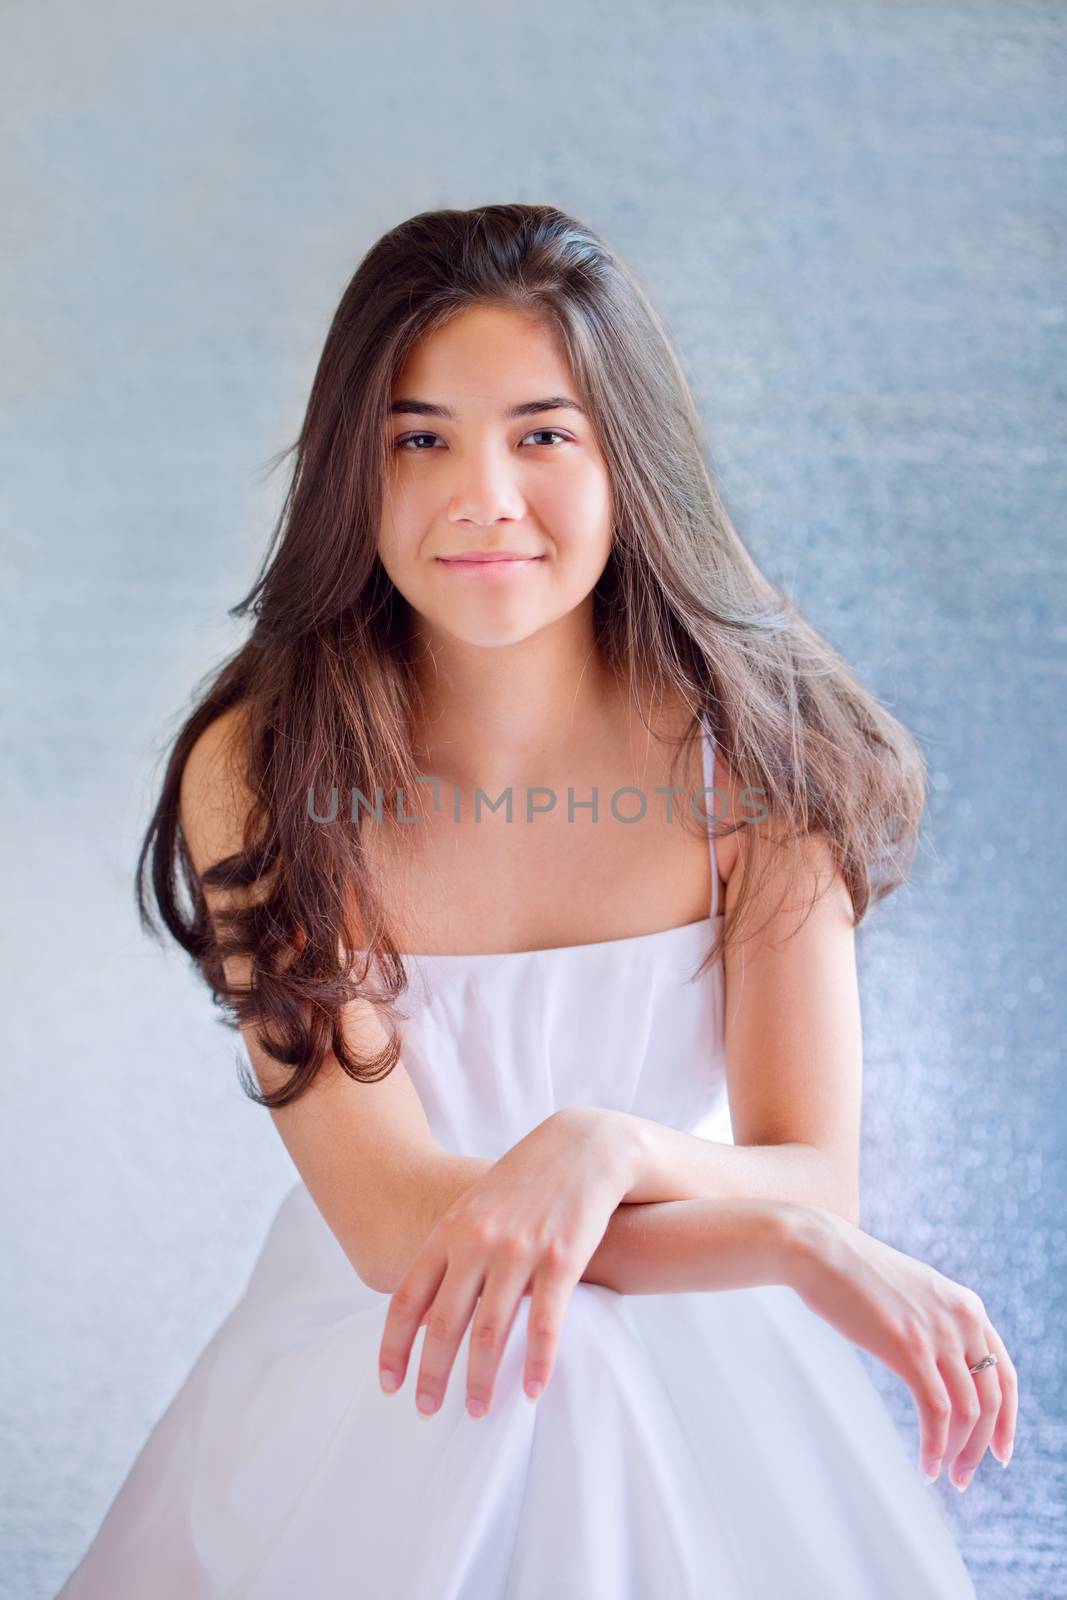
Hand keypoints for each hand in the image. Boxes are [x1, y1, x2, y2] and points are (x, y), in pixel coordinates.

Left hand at [377, 1107, 632, 1418]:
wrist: (585, 1145)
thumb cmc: (527, 1181)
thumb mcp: (477, 1207)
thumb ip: (449, 1253)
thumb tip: (423, 1314)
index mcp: (450, 1230)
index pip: (406, 1298)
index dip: (394, 1347)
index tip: (388, 1385)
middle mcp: (477, 1241)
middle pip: (443, 1323)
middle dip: (432, 1375)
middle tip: (428, 1412)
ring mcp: (519, 1250)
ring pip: (489, 1331)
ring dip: (480, 1379)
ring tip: (477, 1410)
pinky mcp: (561, 1258)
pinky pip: (543, 1324)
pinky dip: (536, 1363)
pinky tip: (531, 1391)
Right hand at [788, 1208, 1017, 1488]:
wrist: (821, 1251)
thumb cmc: (855, 1273)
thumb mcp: (913, 1293)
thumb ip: (936, 1322)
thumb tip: (937, 1363)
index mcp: (967, 1306)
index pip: (1004, 1373)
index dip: (1007, 1418)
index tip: (999, 1450)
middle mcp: (963, 1320)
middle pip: (993, 1399)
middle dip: (984, 1444)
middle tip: (966, 1474)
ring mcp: (938, 1335)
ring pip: (969, 1412)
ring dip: (962, 1454)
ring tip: (948, 1476)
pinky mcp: (910, 1350)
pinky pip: (937, 1413)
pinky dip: (936, 1447)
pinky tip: (927, 1467)